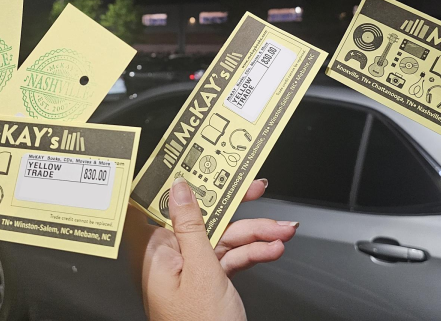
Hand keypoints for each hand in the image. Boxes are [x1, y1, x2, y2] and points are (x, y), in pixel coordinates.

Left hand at [125, 178, 297, 319]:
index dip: (185, 181)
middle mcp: (172, 258)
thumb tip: (181, 188)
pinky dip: (253, 252)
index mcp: (157, 252)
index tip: (201, 160)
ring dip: (256, 233)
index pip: (168, 204)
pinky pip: (232, 256)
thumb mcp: (201, 270)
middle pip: (205, 218)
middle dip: (239, 208)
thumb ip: (191, 226)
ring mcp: (192, 269)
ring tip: (282, 231)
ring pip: (225, 237)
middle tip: (258, 188)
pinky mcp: (210, 280)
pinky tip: (273, 248)